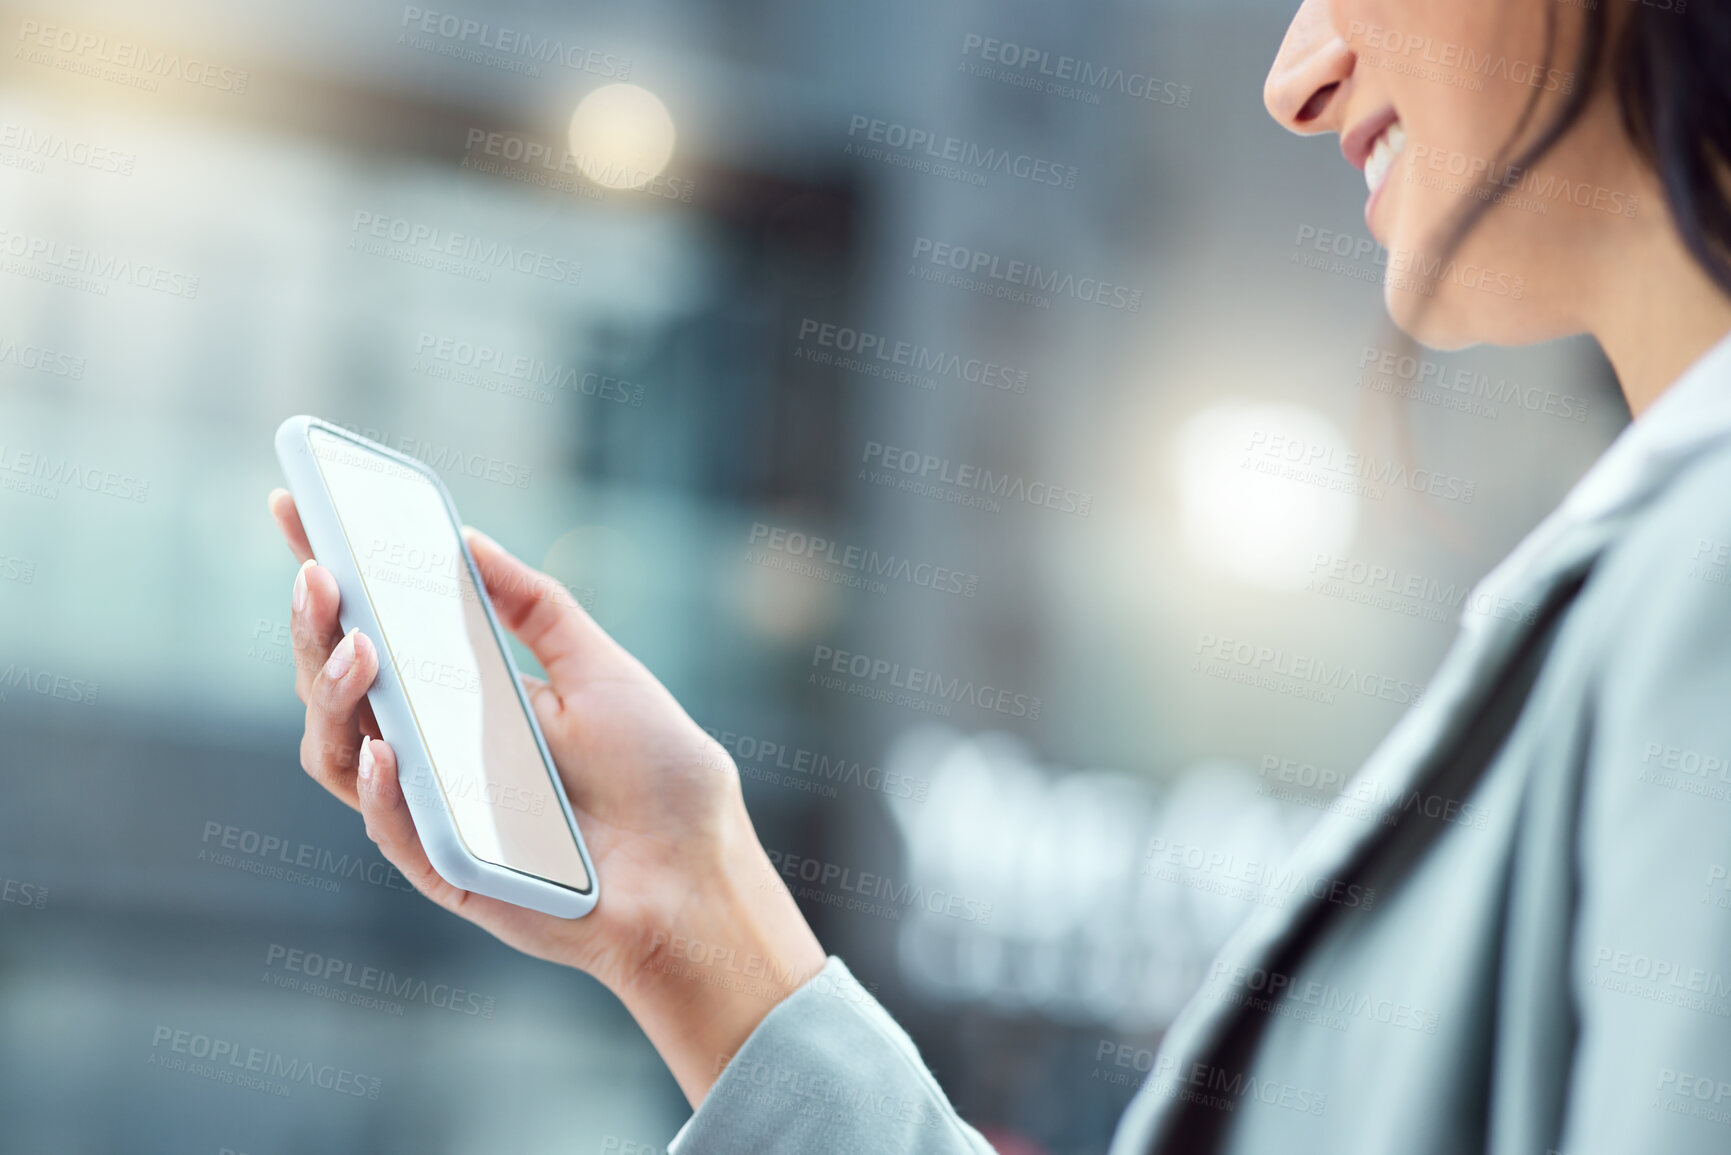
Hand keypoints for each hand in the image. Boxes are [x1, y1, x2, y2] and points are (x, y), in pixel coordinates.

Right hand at [266, 489, 825, 1105]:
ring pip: (337, 758)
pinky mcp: (450, 871)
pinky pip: (393, 832)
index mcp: (462, 698)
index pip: (375, 629)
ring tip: (361, 649)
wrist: (700, 871)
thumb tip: (467, 539)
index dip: (328, 573)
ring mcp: (434, 811)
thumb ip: (535, 607)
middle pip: (337, 689)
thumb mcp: (600, 668)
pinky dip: (381, 790)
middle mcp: (435, 751)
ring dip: (333, 699)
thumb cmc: (658, 774)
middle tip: (321, 574)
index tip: (291, 504)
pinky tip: (389, 748)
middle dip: (315, 628)